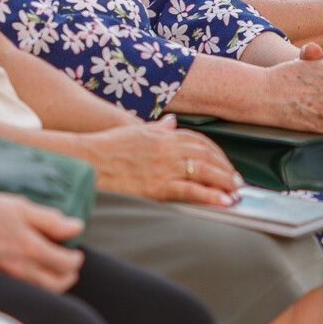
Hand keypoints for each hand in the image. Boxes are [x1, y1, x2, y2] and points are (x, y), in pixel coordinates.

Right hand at [0, 192, 84, 292]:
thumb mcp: (19, 207)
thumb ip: (50, 219)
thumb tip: (77, 226)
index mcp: (30, 247)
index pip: (66, 264)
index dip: (75, 258)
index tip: (75, 249)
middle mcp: (20, 267)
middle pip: (57, 285)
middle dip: (69, 275)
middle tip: (70, 262)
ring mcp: (8, 276)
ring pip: (40, 290)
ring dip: (53, 281)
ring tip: (55, 268)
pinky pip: (24, 288)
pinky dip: (35, 283)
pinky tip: (32, 269)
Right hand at [80, 116, 240, 206]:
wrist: (86, 162)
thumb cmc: (104, 149)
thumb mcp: (133, 131)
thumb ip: (157, 128)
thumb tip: (172, 122)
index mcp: (162, 136)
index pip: (198, 141)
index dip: (216, 152)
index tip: (224, 163)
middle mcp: (167, 149)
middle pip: (207, 156)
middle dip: (225, 168)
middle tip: (236, 180)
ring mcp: (164, 168)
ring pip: (205, 172)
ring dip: (224, 182)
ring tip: (235, 191)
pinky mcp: (158, 187)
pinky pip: (192, 191)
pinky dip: (211, 196)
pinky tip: (223, 202)